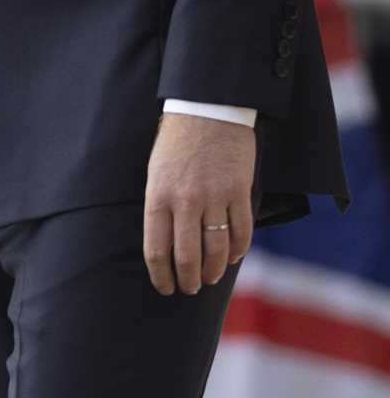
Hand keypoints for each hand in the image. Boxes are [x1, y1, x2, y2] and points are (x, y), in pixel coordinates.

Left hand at [143, 113, 254, 295]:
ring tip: (208, 278)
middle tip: (188, 288)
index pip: (156, 248)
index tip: (164, 288)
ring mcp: (214, 197)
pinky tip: (231, 258)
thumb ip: (161, 206)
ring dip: (212, 272)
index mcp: (158, 194)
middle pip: (187, 257)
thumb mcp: (156, 171)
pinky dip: (237, 252)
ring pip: (216, 251)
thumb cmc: (175, 141)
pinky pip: (241, 233)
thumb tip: (165, 245)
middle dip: (187, 280)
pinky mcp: (239, 192)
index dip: (160, 275)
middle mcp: (185, 200)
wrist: (206, 109)